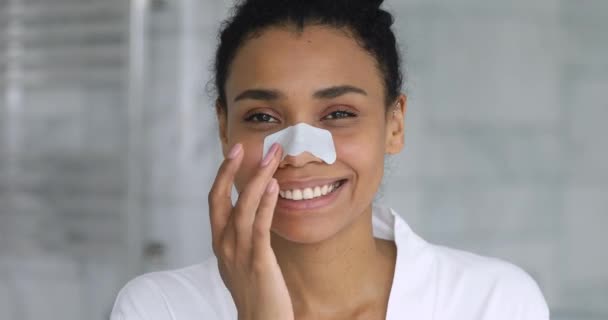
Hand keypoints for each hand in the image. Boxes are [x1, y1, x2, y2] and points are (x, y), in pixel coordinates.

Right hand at [208, 143, 293, 319]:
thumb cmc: (255, 293)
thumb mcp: (241, 261)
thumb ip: (242, 238)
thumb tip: (252, 214)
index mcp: (220, 243)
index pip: (215, 201)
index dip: (222, 175)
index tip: (234, 152)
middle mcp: (224, 245)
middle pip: (220, 199)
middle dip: (230, 170)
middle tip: (243, 145)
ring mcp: (239, 253)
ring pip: (243, 207)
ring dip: (257, 178)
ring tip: (272, 156)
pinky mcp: (258, 262)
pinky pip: (260, 227)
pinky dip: (266, 203)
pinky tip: (275, 186)